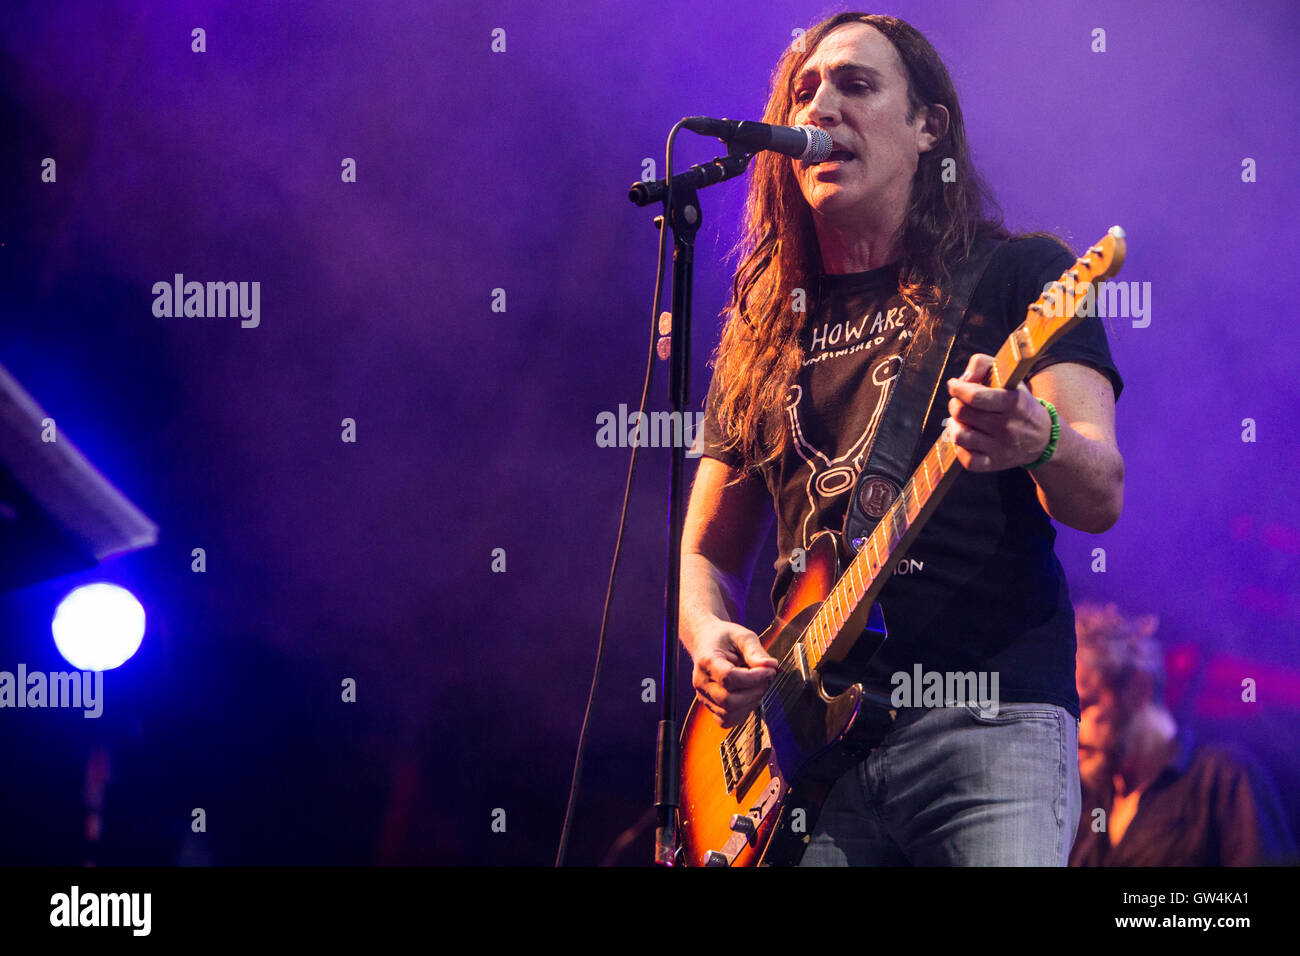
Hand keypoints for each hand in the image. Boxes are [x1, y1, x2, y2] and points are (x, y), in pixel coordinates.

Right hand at [689, 619, 778, 727]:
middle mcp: (701, 682)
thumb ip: (756, 651)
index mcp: (706, 661)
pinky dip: (743, 712)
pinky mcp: (710, 706)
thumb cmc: (725, 638)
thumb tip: (771, 666)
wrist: (707, 642)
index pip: (729, 678)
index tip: (769, 669)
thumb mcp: (742, 636)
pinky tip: (749, 695)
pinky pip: (726, 720)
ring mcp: (704, 696)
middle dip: (755, 691)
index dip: (754, 678)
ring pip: (729, 713)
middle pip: (729, 700)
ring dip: (751, 702)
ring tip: (758, 684)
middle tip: (766, 677)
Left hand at [945, 353, 1051, 471]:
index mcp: (1012, 402)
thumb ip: (983, 364)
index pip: (974, 397)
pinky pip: (967, 461)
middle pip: (963, 414)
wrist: (1044, 437)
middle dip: (955, 404)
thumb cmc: (1018, 401)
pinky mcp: (995, 464)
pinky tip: (965, 438)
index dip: (957, 389)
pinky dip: (960, 449)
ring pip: (960, 437)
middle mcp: (1008, 426)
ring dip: (954, 426)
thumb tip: (962, 378)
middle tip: (959, 403)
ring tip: (961, 421)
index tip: (954, 385)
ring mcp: (1001, 448)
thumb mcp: (1008, 377)